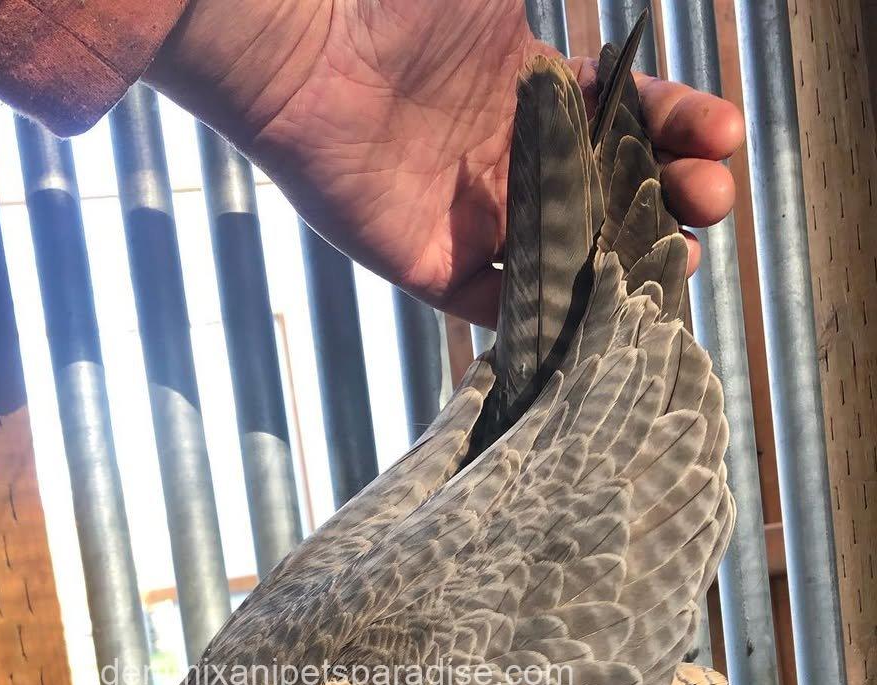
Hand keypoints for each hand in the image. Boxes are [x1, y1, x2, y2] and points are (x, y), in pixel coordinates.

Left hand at [148, 0, 743, 324]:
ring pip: (566, 252)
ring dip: (624, 262)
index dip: (679, 125)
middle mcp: (508, 157)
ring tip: (677, 261)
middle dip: (669, 196)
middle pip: (607, 191)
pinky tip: (601, 313)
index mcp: (534, 90)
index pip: (626, 116)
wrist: (302, 49)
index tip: (721, 135)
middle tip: (708, 201)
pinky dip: (546, 312)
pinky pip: (498, 303)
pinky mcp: (432, 266)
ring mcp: (472, 216)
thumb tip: (633, 2)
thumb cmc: (398, 3)